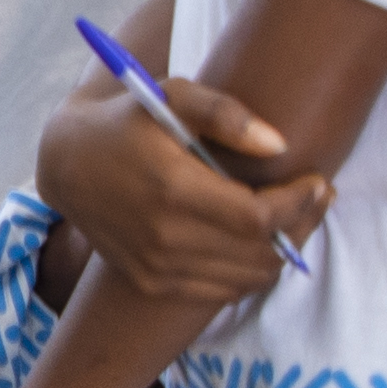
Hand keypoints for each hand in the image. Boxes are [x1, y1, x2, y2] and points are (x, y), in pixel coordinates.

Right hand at [39, 64, 325, 307]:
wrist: (67, 164)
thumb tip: (280, 145)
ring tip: (294, 219)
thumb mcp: (172, 96)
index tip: (319, 182)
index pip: (258, 217)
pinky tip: (259, 243)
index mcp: (173, 189)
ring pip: (246, 278)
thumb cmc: (127, 121)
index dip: (299, 204)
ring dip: (281, 253)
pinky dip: (250, 272)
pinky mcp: (152, 283)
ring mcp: (157, 267)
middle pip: (259, 253)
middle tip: (317, 198)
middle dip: (301, 226)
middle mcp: (165, 237)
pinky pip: (220, 291)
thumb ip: (227, 114)